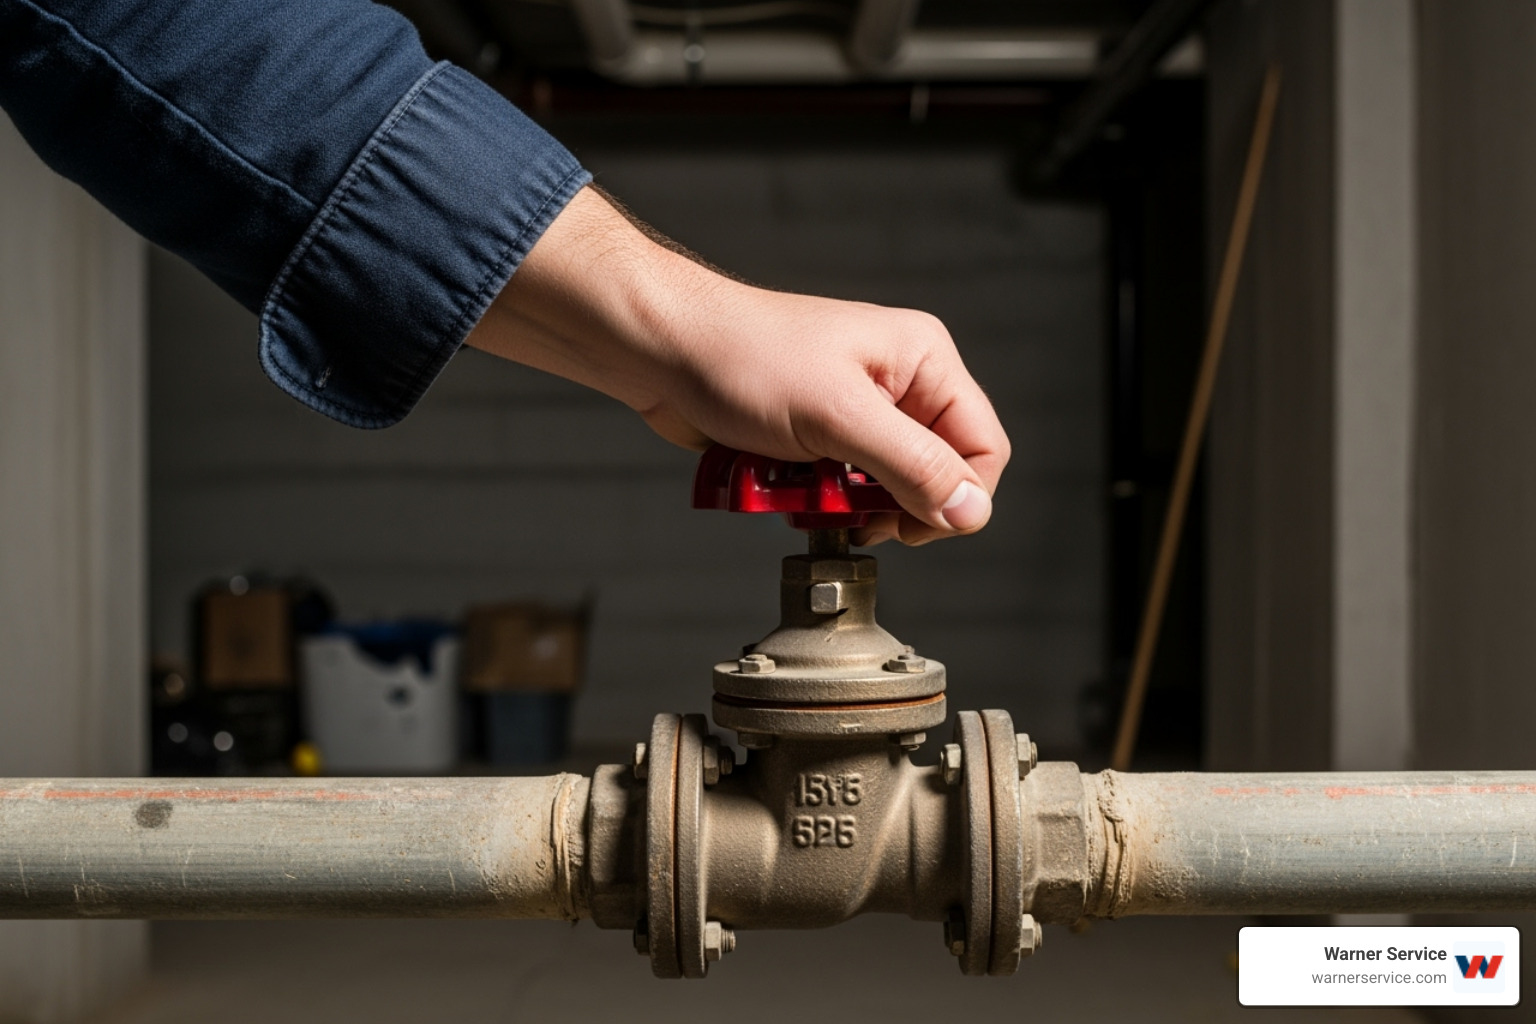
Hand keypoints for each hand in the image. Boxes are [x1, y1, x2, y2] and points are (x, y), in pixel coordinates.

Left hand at [466, 186, 1009, 545]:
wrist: (662, 353)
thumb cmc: (742, 357)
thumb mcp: (838, 417)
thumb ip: (912, 465)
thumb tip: (969, 511)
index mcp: (923, 361)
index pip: (982, 448)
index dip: (955, 498)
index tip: (911, 525)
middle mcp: (899, 385)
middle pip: (934, 477)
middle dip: (891, 505)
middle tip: (851, 512)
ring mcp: (857, 413)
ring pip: (883, 491)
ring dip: (845, 505)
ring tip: (806, 492)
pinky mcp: (819, 438)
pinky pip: (839, 490)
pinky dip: (814, 501)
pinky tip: (786, 490)